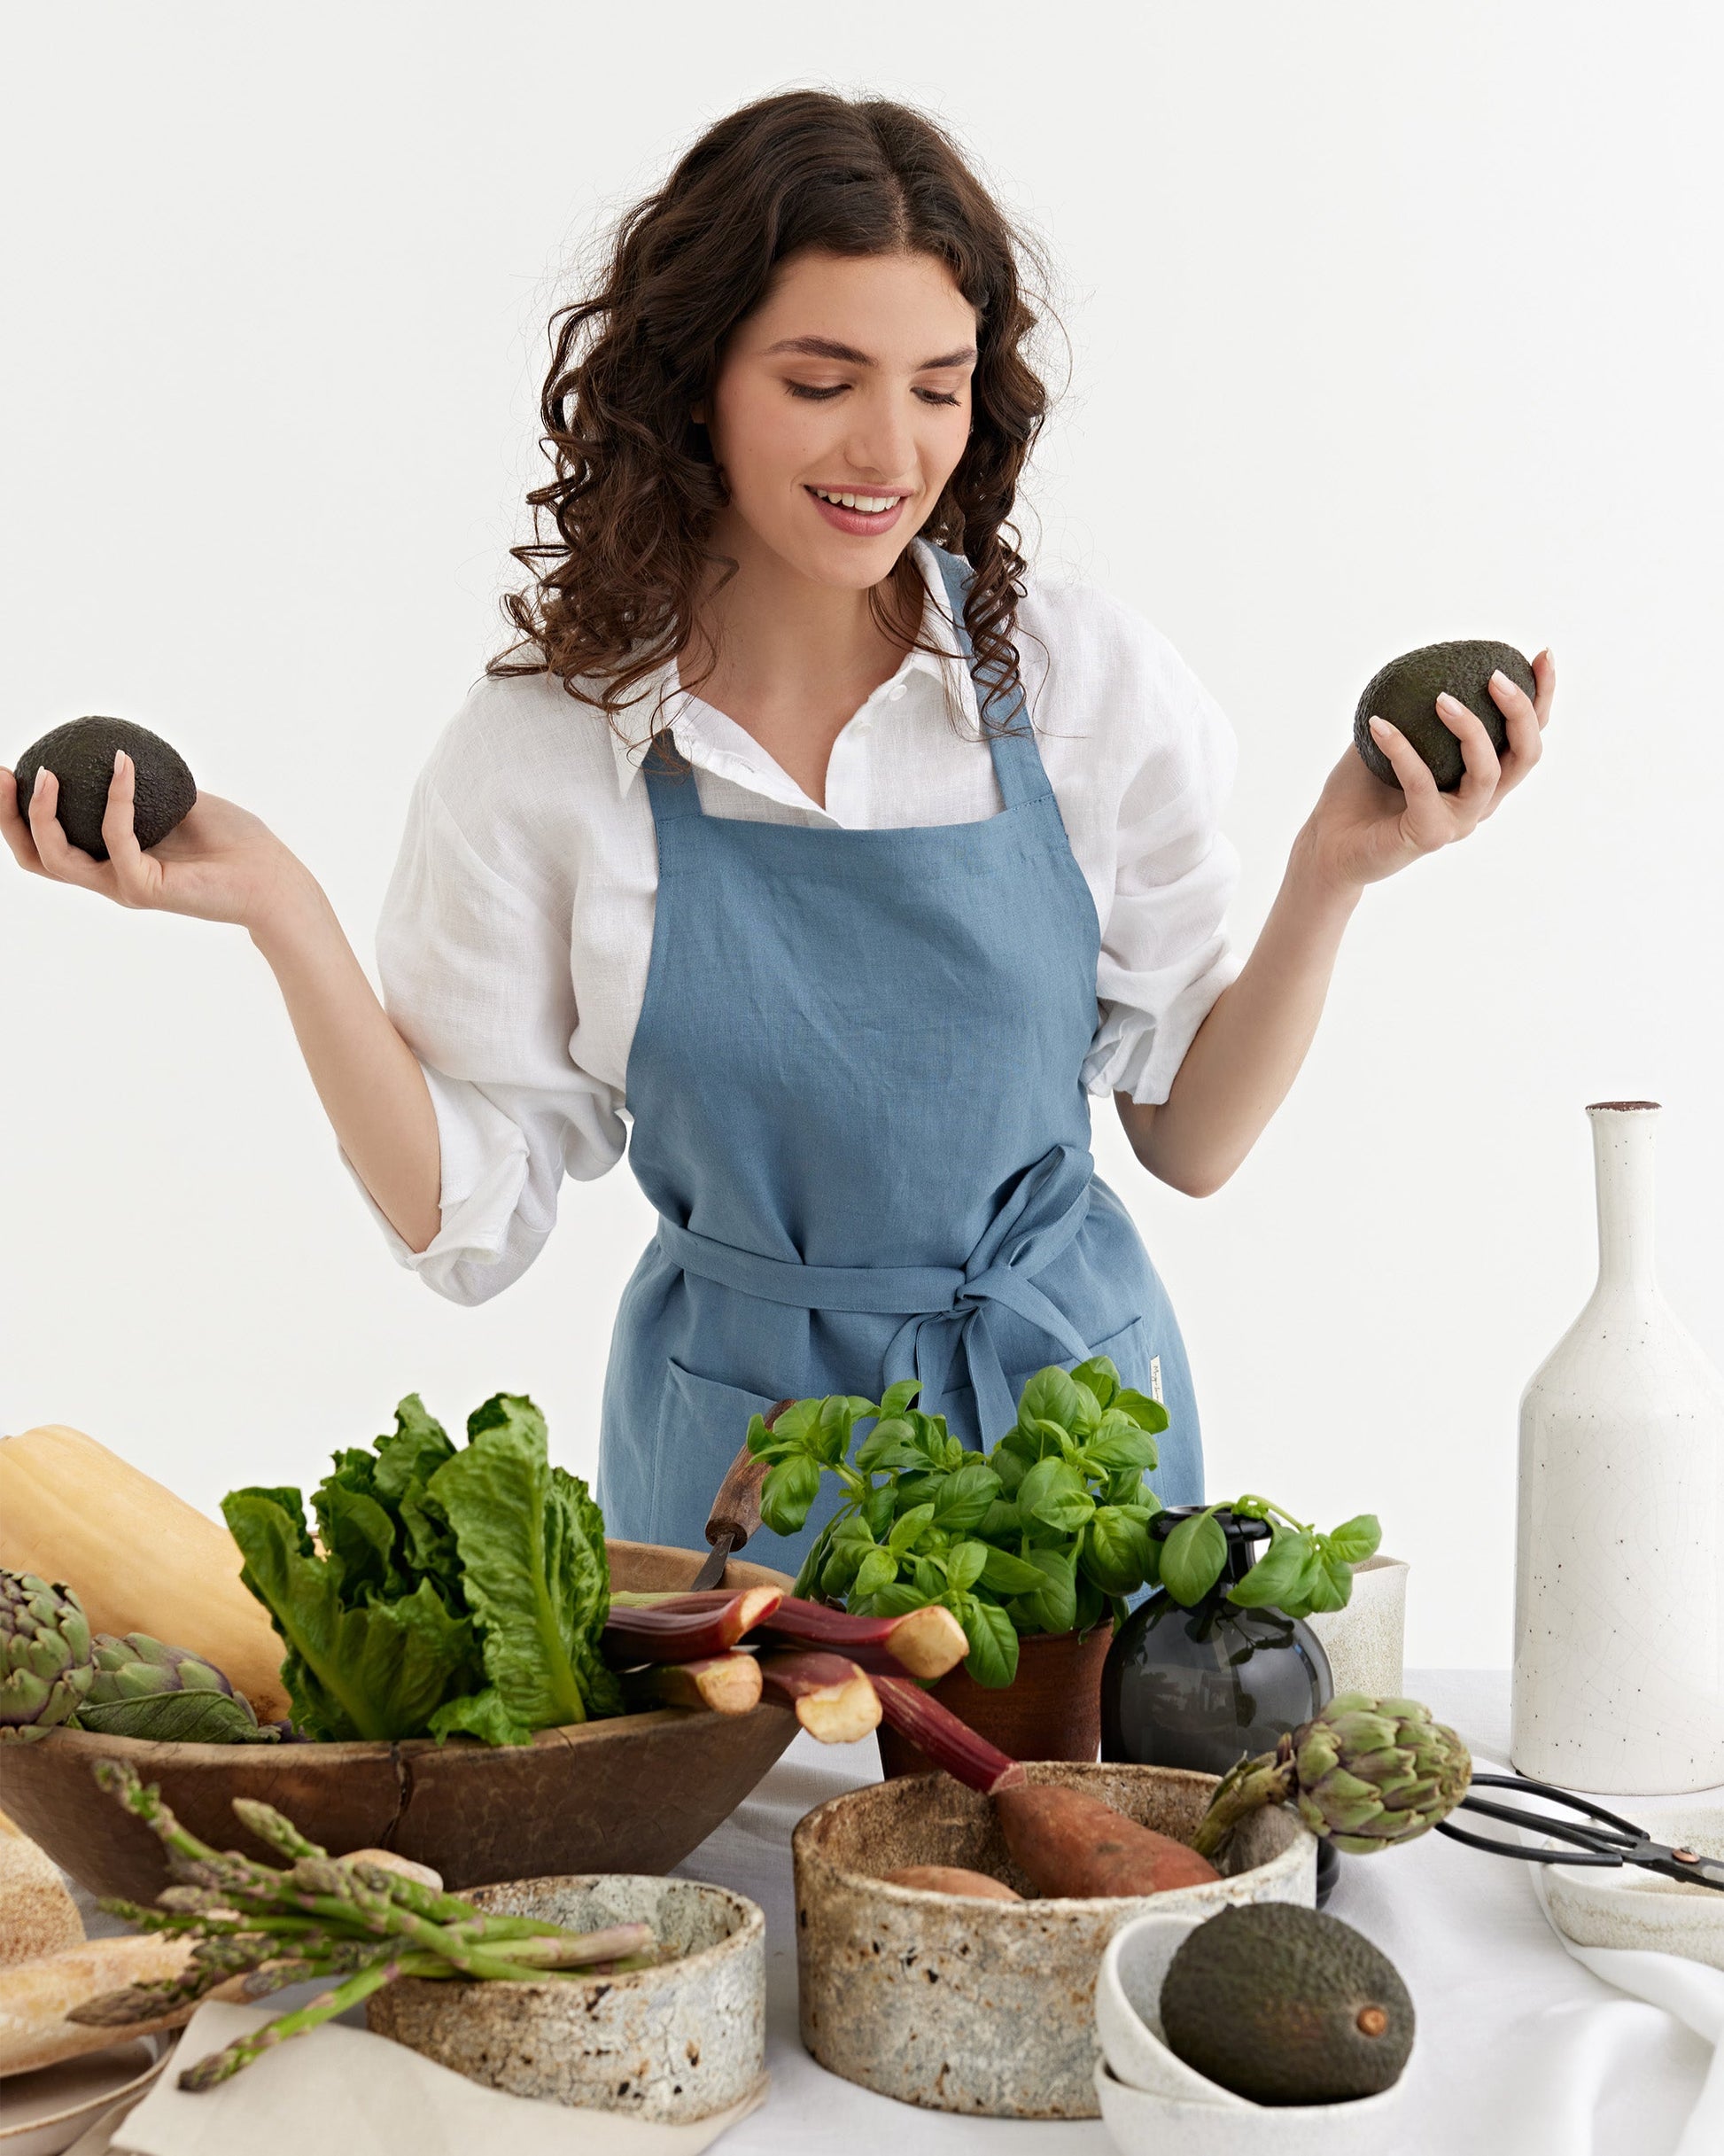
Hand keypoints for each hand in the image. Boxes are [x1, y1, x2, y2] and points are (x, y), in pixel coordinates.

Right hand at [1, 752, 312, 931]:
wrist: (273, 878)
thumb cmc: (236, 842)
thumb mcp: (181, 799)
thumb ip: (147, 783)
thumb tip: (119, 747)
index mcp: (112, 859)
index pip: (48, 842)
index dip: (18, 813)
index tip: (10, 769)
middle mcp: (110, 877)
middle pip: (35, 856)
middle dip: (8, 817)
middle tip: (3, 772)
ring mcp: (124, 886)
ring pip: (58, 858)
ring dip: (43, 813)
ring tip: (47, 772)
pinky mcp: (145, 888)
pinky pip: (115, 839)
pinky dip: (116, 798)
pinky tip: (124, 763)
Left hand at [1299, 652, 1554, 892]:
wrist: (1328, 845)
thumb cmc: (1360, 792)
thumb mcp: (1392, 738)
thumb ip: (1414, 708)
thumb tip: (1420, 658)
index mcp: (1481, 778)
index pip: (1526, 736)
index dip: (1542, 697)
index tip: (1540, 655)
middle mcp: (1480, 801)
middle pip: (1525, 755)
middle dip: (1521, 711)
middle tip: (1495, 676)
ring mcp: (1458, 821)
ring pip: (1487, 773)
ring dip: (1470, 729)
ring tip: (1440, 697)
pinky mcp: (1429, 835)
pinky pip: (1422, 784)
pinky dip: (1401, 750)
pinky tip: (1378, 725)